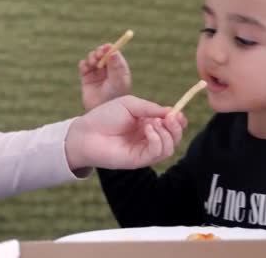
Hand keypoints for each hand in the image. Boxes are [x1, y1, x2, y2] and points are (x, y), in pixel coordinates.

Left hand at [64, 95, 187, 169]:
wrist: (87, 132)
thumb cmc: (105, 115)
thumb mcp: (131, 104)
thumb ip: (151, 108)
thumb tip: (173, 112)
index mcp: (148, 124)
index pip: (171, 125)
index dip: (178, 120)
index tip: (177, 113)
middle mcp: (149, 138)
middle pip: (175, 138)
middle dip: (176, 127)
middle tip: (170, 118)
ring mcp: (145, 150)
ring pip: (169, 147)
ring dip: (166, 133)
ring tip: (151, 123)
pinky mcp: (140, 160)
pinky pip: (158, 153)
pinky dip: (157, 140)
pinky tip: (148, 130)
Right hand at [79, 43, 131, 110]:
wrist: (102, 115)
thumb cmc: (115, 99)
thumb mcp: (118, 82)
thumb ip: (115, 67)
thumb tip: (114, 51)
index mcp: (119, 69)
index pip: (115, 54)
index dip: (111, 49)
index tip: (107, 47)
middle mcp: (109, 70)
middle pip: (103, 54)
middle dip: (100, 51)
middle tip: (99, 54)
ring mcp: (97, 73)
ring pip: (93, 58)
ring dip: (92, 57)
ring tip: (93, 63)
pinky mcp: (87, 78)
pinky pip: (84, 66)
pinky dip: (84, 64)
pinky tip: (86, 68)